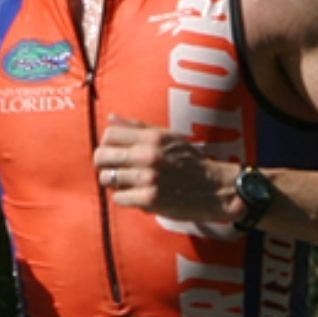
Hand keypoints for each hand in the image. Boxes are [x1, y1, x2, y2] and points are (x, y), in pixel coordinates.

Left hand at [92, 116, 235, 220]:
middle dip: (103, 165)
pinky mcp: (150, 199)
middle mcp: (148, 155)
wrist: (215, 188)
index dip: (106, 145)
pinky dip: (125, 198)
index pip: (109, 134)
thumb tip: (110, 117)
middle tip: (114, 171)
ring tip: (129, 184)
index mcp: (152, 137)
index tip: (114, 154)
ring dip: (114, 184)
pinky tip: (138, 196)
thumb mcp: (168, 137)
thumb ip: (137, 127)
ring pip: (107, 178)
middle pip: (101, 156)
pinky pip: (118, 198)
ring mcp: (148, 177)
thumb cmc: (190, 162)